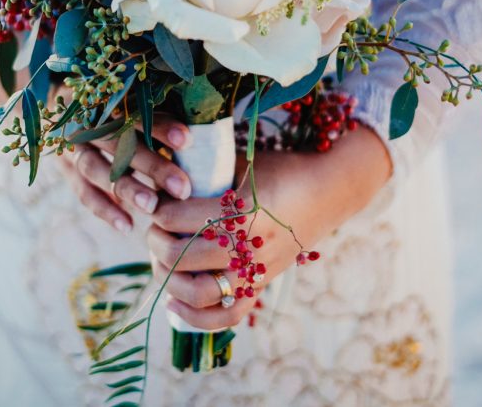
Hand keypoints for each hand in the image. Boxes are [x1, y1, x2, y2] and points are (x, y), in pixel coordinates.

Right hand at [57, 115, 193, 233]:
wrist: (67, 106)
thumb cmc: (118, 106)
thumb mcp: (133, 102)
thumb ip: (158, 115)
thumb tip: (199, 131)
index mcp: (107, 99)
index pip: (136, 112)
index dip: (161, 127)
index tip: (188, 141)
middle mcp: (87, 121)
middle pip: (119, 144)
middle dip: (152, 166)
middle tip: (182, 188)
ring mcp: (72, 146)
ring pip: (97, 169)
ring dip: (127, 189)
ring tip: (153, 207)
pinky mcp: (66, 169)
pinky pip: (83, 191)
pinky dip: (105, 209)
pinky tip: (127, 225)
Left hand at [146, 126, 390, 329]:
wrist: (329, 190)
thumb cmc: (281, 169)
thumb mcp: (242, 164)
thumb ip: (205, 174)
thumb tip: (162, 181)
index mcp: (242, 211)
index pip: (180, 218)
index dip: (159, 211)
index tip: (154, 203)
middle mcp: (250, 247)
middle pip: (183, 257)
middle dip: (156, 243)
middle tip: (152, 230)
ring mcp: (257, 271)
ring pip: (199, 293)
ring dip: (168, 279)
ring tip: (159, 261)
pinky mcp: (262, 284)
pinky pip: (227, 316)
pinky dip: (195, 317)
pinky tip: (173, 302)